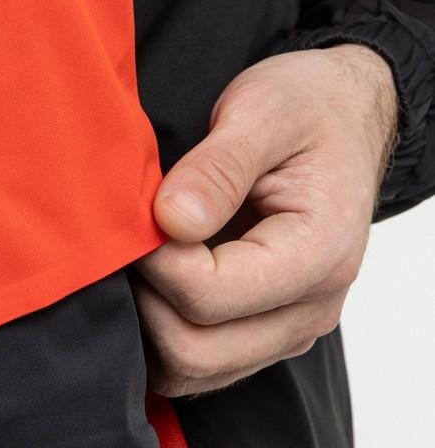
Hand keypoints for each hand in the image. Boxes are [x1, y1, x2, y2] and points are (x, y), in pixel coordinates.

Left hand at [134, 43, 398, 397]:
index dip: (154, 257)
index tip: (136, 209)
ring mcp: (286, 324)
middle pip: (195, 351)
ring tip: (141, 245)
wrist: (343, 114)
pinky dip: (161, 324)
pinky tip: (154, 265)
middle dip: (144, 296)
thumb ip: (218, 167)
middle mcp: (309, 308)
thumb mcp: (264, 110)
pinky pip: (198, 356)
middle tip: (130, 231)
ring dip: (148, 317)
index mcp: (318, 254)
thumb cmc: (307, 105)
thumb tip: (169, 221)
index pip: (209, 296)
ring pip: (192, 368)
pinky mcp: (263, 325)